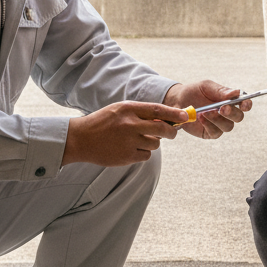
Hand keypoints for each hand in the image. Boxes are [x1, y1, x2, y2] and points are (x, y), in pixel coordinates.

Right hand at [63, 100, 187, 166]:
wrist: (81, 139)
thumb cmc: (103, 122)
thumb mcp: (120, 110)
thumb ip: (141, 113)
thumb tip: (166, 119)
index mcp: (129, 109)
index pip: (158, 110)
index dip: (174, 114)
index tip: (186, 116)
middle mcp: (130, 125)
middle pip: (162, 129)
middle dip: (172, 132)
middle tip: (172, 133)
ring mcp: (129, 142)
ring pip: (155, 144)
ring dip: (152, 142)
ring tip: (138, 140)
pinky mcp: (127, 157)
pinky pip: (146, 155)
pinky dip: (143, 153)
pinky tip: (131, 149)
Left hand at [164, 79, 250, 139]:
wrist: (177, 100)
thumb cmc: (195, 91)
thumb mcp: (206, 86)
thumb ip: (221, 91)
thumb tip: (237, 92)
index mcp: (230, 100)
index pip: (244, 104)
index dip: (246, 105)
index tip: (243, 104)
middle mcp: (228, 113)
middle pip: (239, 117)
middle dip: (232, 113)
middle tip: (222, 109)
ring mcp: (219, 124)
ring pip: (228, 126)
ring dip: (218, 120)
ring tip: (205, 112)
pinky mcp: (210, 132)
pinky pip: (215, 132)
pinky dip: (209, 125)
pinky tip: (200, 118)